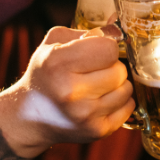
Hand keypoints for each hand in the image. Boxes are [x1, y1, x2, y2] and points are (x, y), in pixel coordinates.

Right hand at [0, 27, 134, 156]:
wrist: (30, 115)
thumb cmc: (45, 73)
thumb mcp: (53, 44)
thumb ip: (86, 32)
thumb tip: (118, 28)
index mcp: (58, 64)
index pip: (109, 49)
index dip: (105, 47)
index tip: (95, 52)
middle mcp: (71, 92)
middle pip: (120, 70)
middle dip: (110, 67)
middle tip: (94, 72)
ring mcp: (85, 115)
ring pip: (127, 89)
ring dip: (116, 85)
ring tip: (97, 86)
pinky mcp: (97, 131)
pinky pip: (129, 106)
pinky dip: (119, 101)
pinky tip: (101, 100)